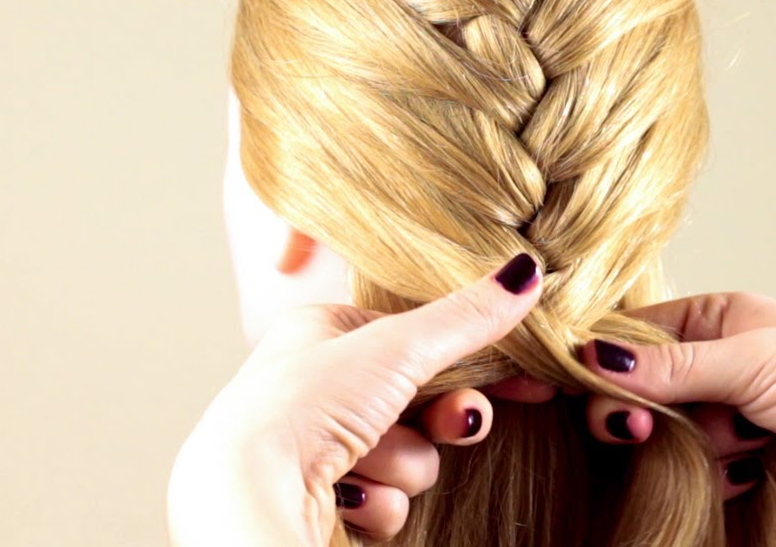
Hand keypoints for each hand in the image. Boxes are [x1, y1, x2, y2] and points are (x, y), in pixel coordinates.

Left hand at [166, 253, 543, 545]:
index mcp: (324, 333)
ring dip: (401, 464)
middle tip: (454, 425)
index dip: (473, 357)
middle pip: (420, 401)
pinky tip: (348, 498)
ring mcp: (319, 444)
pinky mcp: (322, 497)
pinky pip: (385, 498)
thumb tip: (526, 274)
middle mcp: (318, 385)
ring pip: (408, 455)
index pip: (418, 338)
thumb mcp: (396, 347)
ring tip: (363, 463)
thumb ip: (466, 317)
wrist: (248, 494)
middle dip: (439, 420)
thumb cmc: (303, 405)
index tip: (527, 381)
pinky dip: (378, 502)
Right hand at [577, 291, 775, 535]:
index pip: (635, 335)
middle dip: (635, 409)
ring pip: (660, 439)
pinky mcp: (737, 476)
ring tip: (725, 442)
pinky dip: (708, 478)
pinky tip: (744, 469)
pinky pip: (690, 480)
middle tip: (635, 425)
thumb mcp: (749, 356)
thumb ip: (668, 367)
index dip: (602, 356)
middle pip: (637, 391)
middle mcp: (716, 371)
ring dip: (681, 444)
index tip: (572, 375)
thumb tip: (594, 359)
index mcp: (717, 322)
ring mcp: (726, 425)